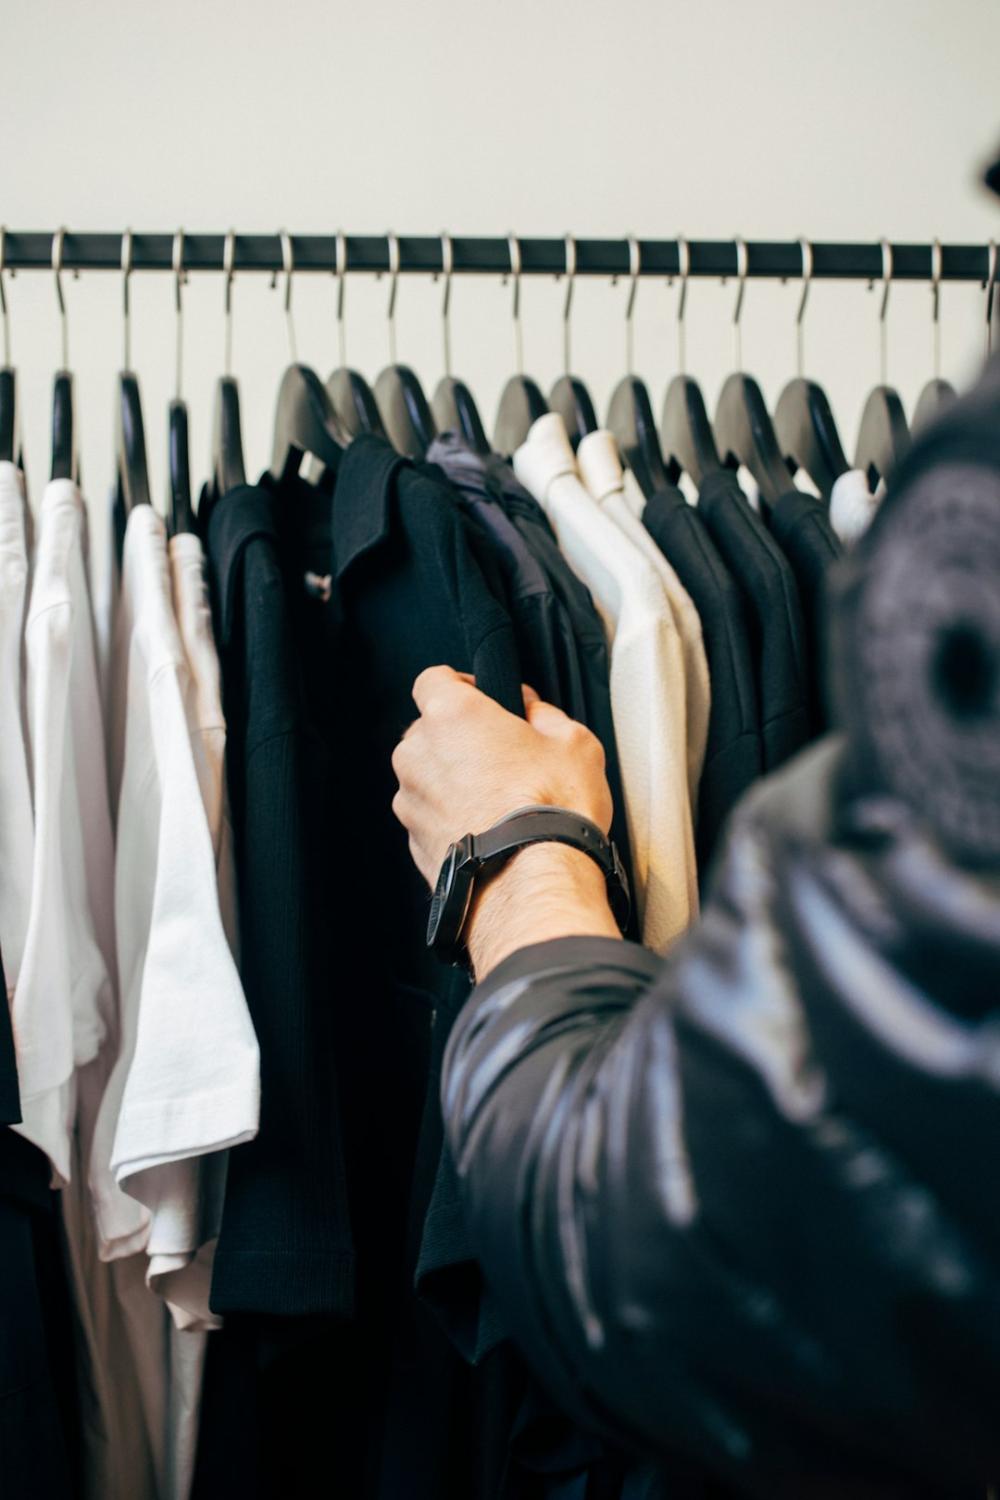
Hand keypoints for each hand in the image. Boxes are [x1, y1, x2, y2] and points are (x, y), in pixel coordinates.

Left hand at [392, 667, 620, 978]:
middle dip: (460, 737)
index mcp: (452, 715)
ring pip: (426, 775)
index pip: (433, 678)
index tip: (484, 697)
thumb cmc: (551, 810)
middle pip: (429, 729)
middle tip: (503, 754)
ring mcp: (411, 800)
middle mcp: (418, 753)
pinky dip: (451, 816)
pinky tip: (487, 828)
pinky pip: (430, 815)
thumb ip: (546, 715)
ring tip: (499, 799)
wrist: (531, 884)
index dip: (461, 684)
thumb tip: (535, 712)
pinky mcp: (413, 840)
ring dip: (452, 779)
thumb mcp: (574, 742)